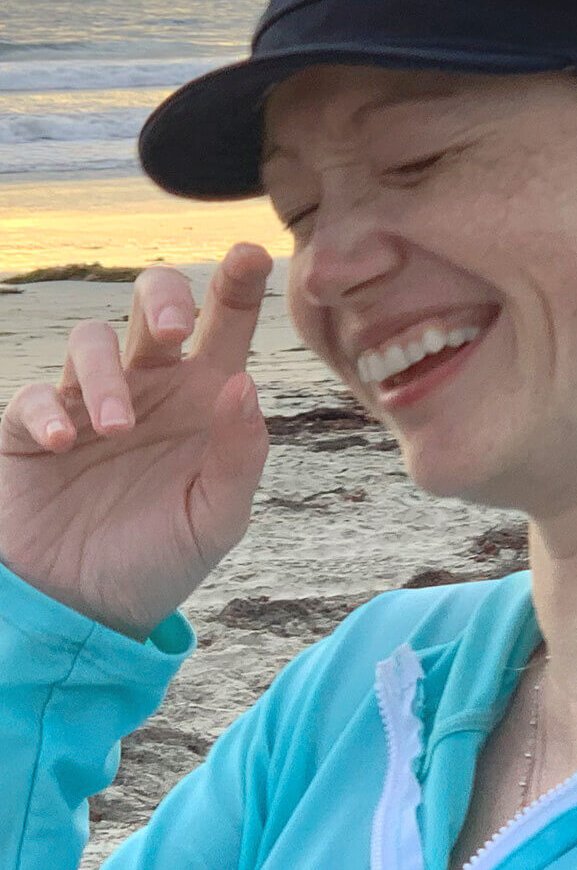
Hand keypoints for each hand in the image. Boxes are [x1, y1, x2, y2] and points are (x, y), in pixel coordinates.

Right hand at [0, 242, 272, 640]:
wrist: (87, 613)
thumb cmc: (160, 560)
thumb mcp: (215, 519)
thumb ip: (239, 456)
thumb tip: (246, 383)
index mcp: (201, 401)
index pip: (224, 327)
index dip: (237, 285)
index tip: (251, 256)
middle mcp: (147, 389)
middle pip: (152, 306)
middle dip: (162, 298)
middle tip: (172, 329)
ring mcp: (87, 404)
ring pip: (90, 342)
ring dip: (106, 375)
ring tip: (120, 428)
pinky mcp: (32, 430)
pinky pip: (35, 397)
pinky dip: (49, 410)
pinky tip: (67, 443)